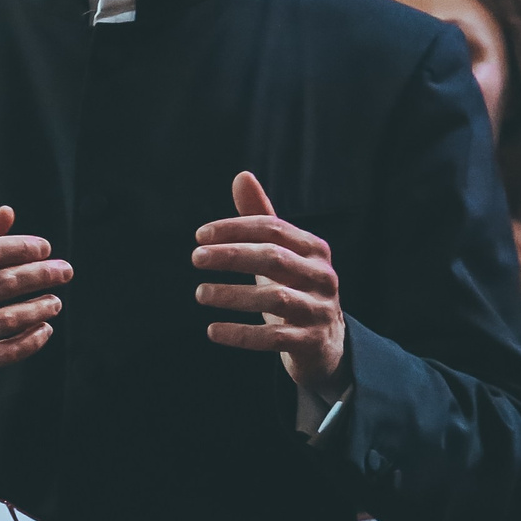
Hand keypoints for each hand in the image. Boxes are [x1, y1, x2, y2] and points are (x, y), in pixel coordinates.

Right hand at [0, 207, 70, 402]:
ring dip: (39, 307)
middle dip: (40, 274)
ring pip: (6, 319)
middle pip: (0, 283)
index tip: (44, 248)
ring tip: (56, 301)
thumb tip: (7, 213)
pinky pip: (4, 354)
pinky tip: (44, 328)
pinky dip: (31, 341)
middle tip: (64, 271)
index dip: (20, 247)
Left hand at [194, 171, 345, 392]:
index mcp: (315, 249)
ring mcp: (319, 310)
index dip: (235, 228)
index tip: (200, 235)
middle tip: (195, 257)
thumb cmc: (295, 289)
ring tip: (200, 293)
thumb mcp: (280, 254)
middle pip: (274, 257)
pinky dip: (240, 334)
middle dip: (231, 255)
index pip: (273, 228)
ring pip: (274, 298)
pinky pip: (273, 337)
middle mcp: (322, 276)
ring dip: (232, 295)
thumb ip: (261, 218)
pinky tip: (212, 330)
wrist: (325, 344)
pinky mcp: (311, 342)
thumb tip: (241, 176)